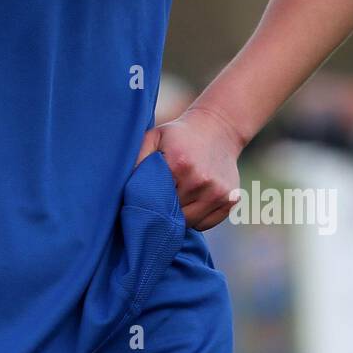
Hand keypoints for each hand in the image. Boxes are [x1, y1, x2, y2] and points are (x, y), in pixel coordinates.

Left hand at [134, 105, 243, 231]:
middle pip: (174, 215)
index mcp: (179, 165)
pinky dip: (197, 218)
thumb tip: (120, 188)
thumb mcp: (154, 138)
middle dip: (164, 213)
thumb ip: (137, 160)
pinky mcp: (231, 200)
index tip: (144, 203)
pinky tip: (193, 201)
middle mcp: (201, 181)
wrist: (219, 128)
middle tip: (160, 203)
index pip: (157, 201)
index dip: (149, 205)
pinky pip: (206, 224)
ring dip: (181, 218)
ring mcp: (219, 192)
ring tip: (177, 199)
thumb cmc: (179, 135)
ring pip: (191, 223)